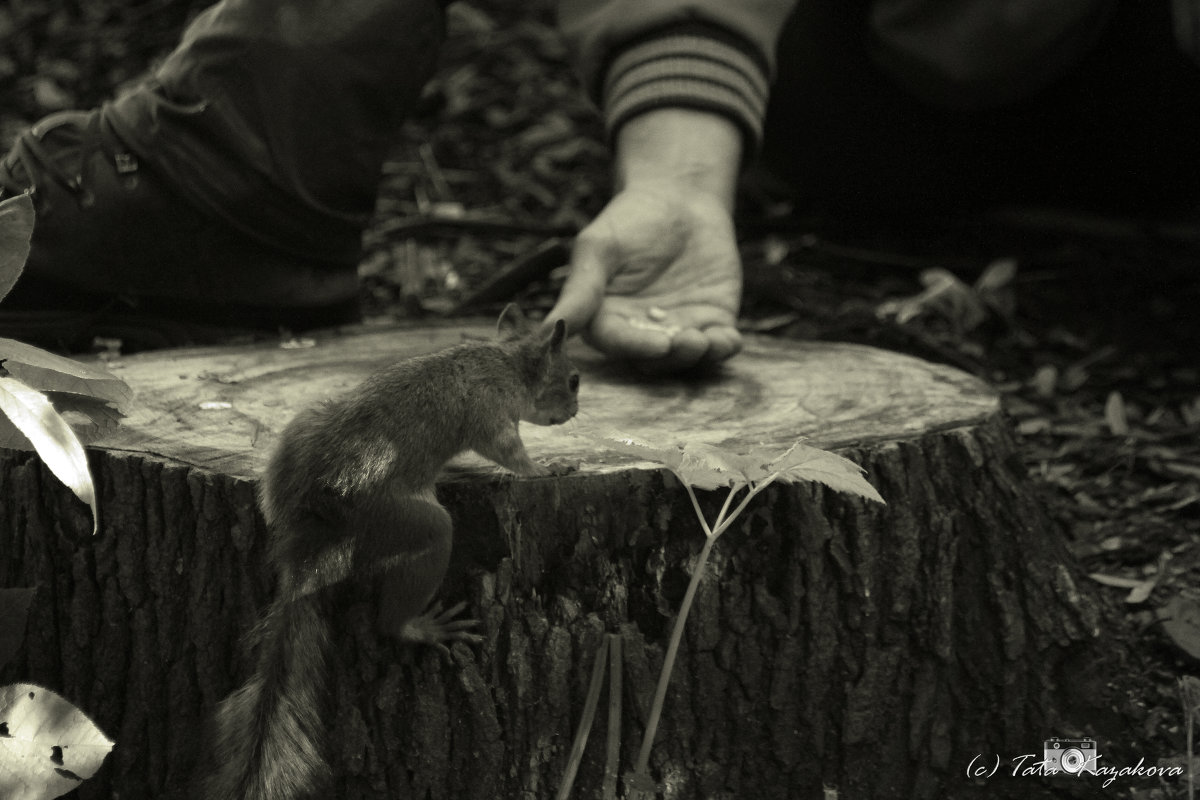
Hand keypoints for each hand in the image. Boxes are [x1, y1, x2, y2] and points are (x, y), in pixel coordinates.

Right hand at [549, 180, 741, 370]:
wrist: (679, 198)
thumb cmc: (629, 220)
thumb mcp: (599, 249)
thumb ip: (580, 291)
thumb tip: (544, 331)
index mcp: (607, 318)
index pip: (617, 342)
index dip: (635, 346)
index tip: (656, 344)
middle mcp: (642, 332)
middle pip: (653, 359)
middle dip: (670, 357)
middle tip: (684, 343)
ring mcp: (678, 328)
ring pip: (687, 357)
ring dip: (698, 356)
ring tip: (706, 341)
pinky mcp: (712, 320)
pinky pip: (720, 344)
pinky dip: (725, 347)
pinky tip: (729, 340)